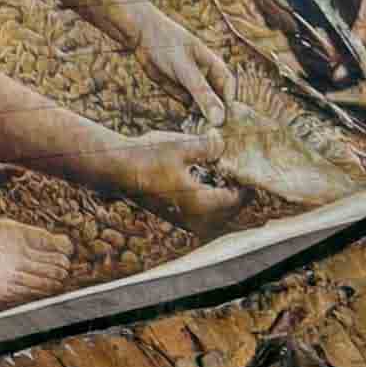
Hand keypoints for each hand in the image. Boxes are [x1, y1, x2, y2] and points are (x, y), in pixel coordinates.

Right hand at [113, 131, 256, 226]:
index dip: (246, 190)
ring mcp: (178, 218)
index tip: (252, 178)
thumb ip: (209, 146)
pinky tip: (203, 189)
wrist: (113, 168)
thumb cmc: (147, 155)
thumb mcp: (182, 145)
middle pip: (226, 217)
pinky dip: (208, 209)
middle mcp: (191, 216)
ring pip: (211, 221)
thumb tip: (224, 144)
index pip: (235, 201)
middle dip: (237, 203)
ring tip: (226, 189)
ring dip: (222, 208)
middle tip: (244, 186)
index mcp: (199, 202)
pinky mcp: (168, 215)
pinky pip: (198, 219)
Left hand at [127, 9, 240, 130]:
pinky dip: (190, 119)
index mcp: (217, 69)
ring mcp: (195, 86)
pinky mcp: (182, 92)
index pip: (230, 95)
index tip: (226, 131)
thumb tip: (219, 118)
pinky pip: (190, 109)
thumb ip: (202, 93)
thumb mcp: (186, 71)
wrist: (143, 37)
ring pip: (204, 109)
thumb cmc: (168, 46)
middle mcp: (209, 79)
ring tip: (200, 138)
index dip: (230, 113)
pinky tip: (188, 131)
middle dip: (217, 121)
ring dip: (203, 122)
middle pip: (219, 104)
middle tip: (213, 140)